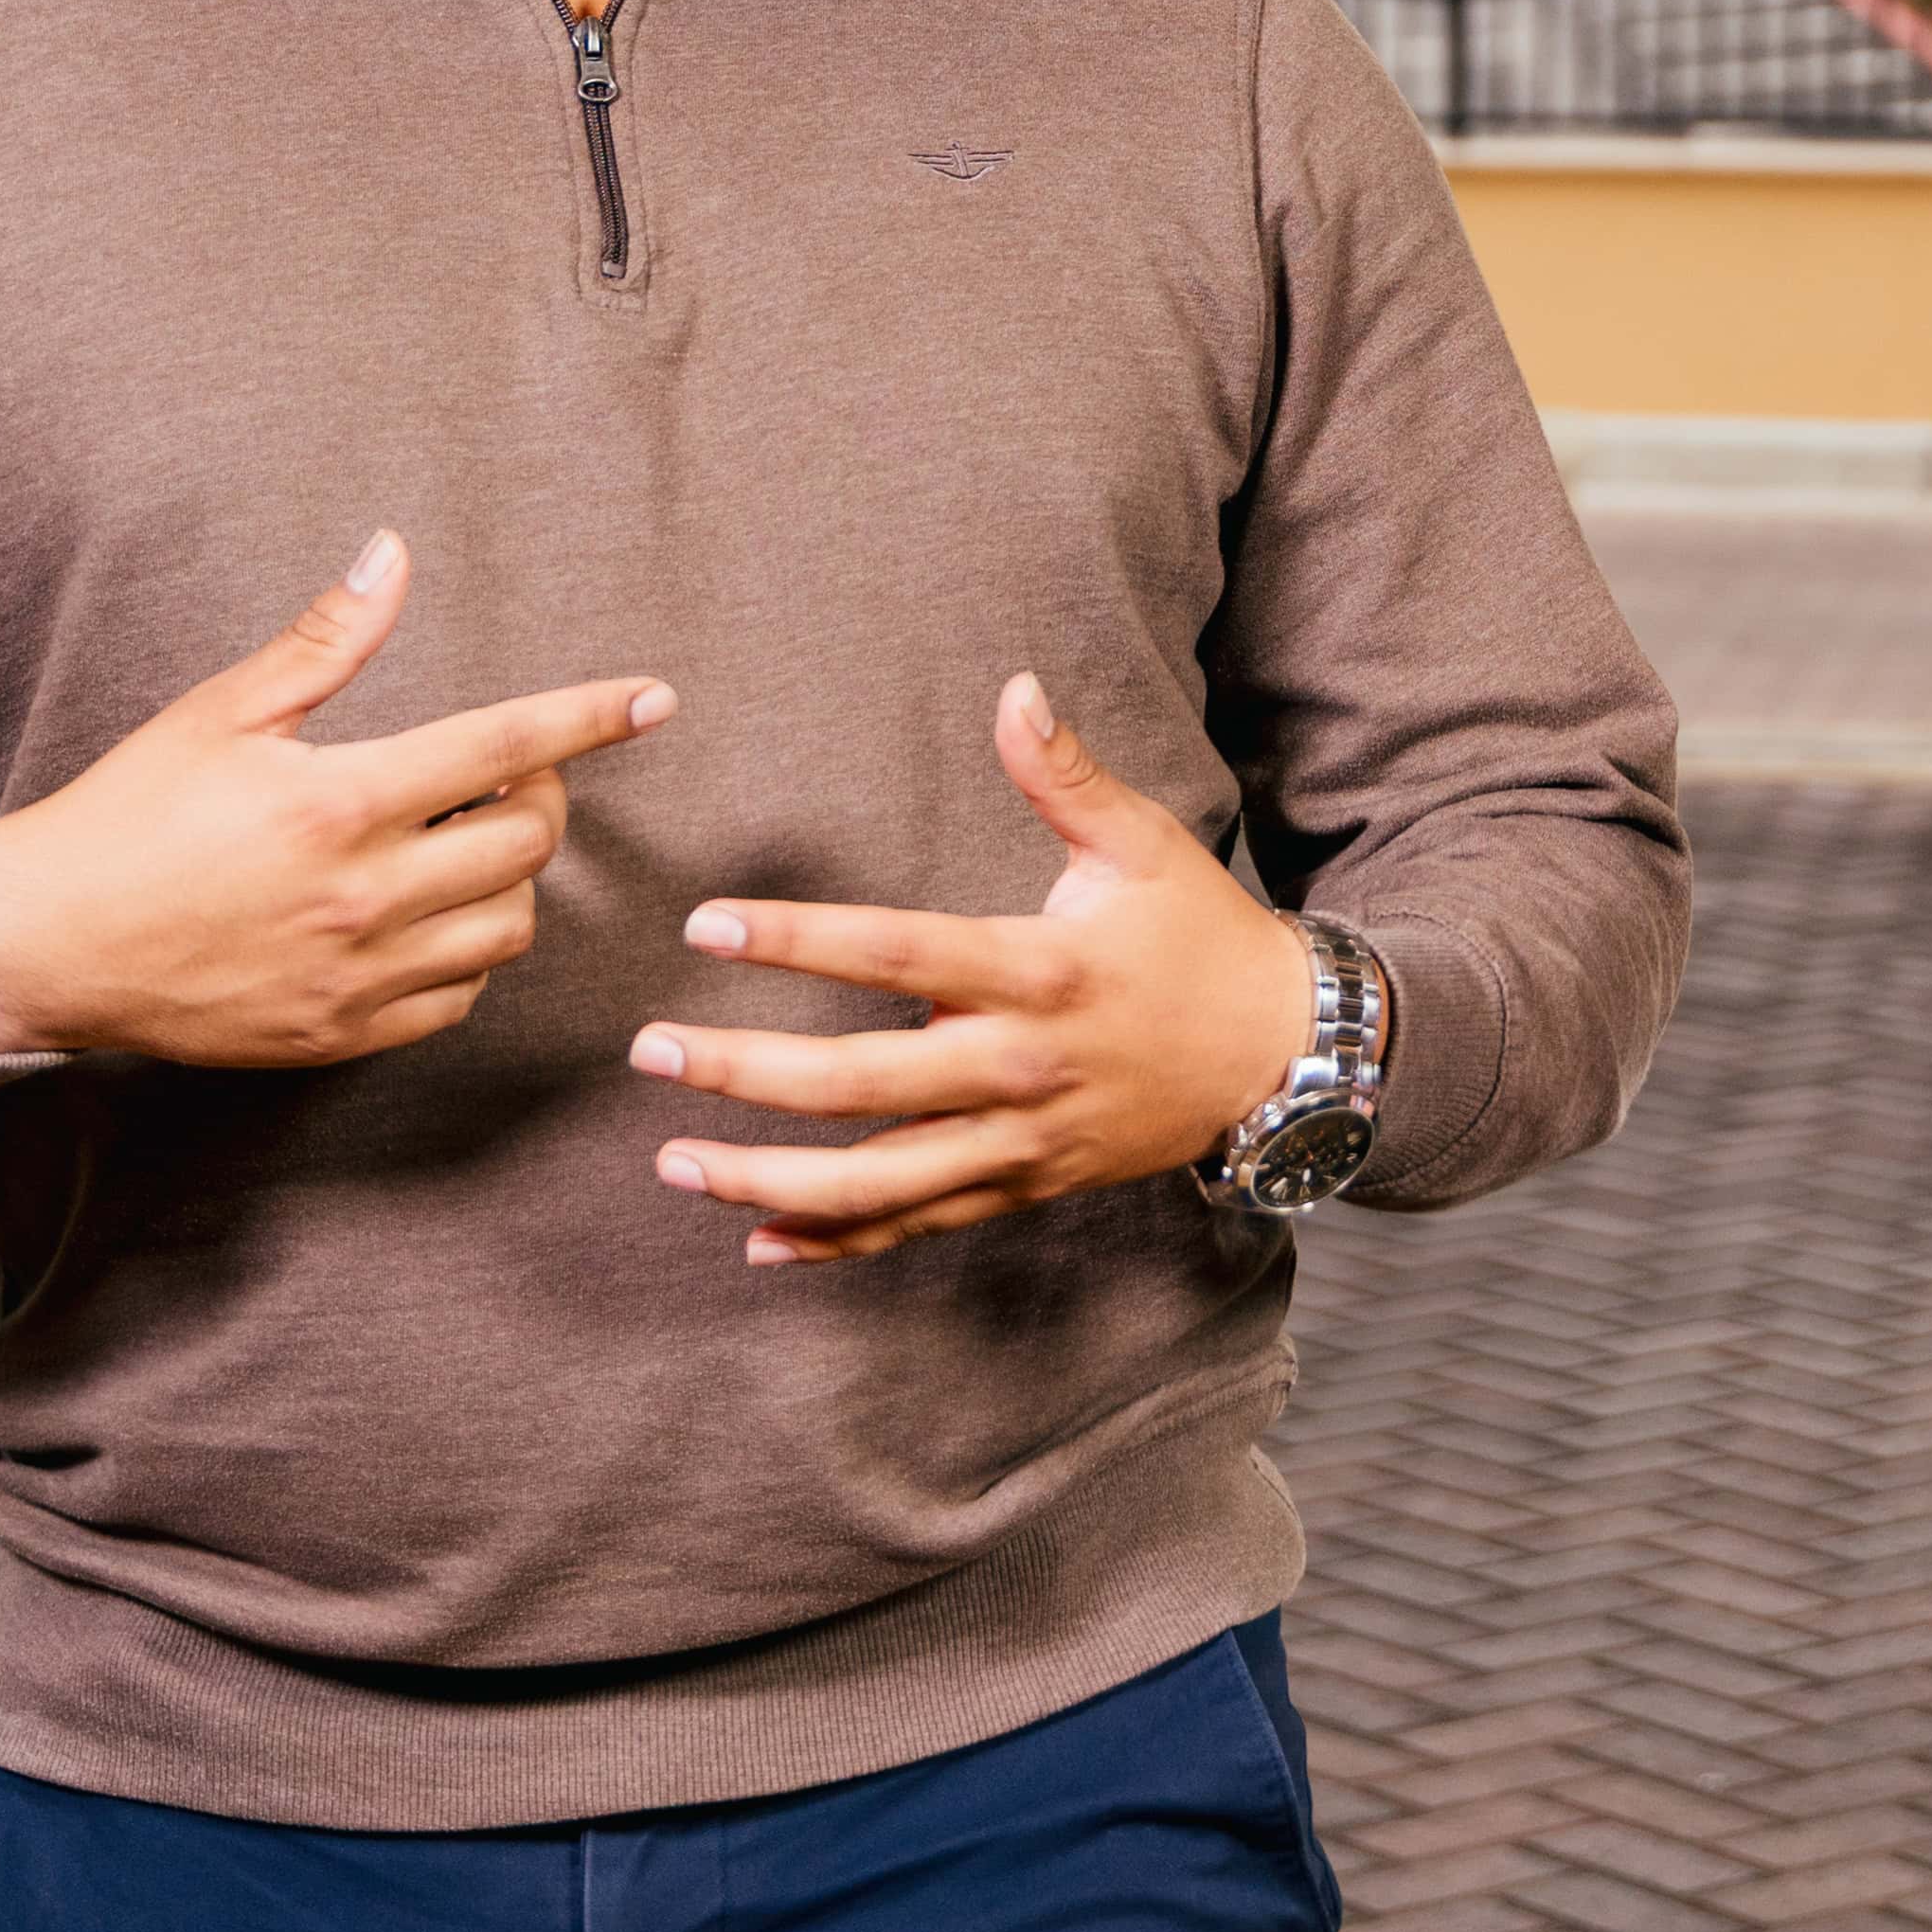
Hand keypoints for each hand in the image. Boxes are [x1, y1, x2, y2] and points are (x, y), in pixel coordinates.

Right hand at [0, 531, 670, 1067]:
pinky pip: (457, 1000)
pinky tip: (429, 915)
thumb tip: (393, 552)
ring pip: (509, 929)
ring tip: (463, 845)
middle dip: (541, 799)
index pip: (505, 748)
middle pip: (528, 845)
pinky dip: (467, 955)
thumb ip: (326, 640)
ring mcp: (355, 977)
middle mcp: (361, 896)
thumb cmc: (129, 814)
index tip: (653, 699)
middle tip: (504, 776)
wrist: (44, 945)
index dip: (589, 717)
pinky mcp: (338, 1036)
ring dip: (511, 881)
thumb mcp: (221, 712)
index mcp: (339, 802)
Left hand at [629, 676, 1310, 1265]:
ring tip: (674, 1165)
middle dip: (743, 1071)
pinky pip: (919, 1226)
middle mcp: (1019, 1066)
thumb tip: (1016, 688)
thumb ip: (1065, 774)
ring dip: (766, 1178)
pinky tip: (760, 1243)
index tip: (707, 926)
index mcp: (1038, 971)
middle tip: (649, 1051)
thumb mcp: (1143, 844)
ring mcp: (1020, 1138)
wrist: (1282, 1055)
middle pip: (858, 1083)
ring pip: (875, 1180)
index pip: (894, 955)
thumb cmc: (1202, 936)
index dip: (795, 939)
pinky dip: (839, 1244)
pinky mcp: (1026, 1185)